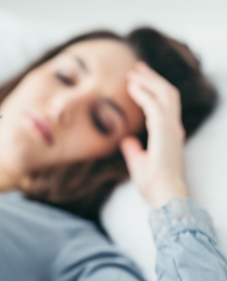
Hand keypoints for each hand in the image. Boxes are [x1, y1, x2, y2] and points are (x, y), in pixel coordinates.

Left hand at [120, 62, 186, 207]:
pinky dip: (143, 93)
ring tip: (134, 72)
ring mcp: (171, 128)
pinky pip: (154, 105)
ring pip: (164, 93)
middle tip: (136, 67)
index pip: (164, 104)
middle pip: (167, 93)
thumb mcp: (139, 162)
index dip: (153, 89)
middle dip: (152, 78)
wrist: (163, 194)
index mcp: (169, 134)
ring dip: (148, 80)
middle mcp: (173, 127)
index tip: (138, 79)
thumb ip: (133, 149)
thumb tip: (125, 139)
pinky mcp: (165, 130)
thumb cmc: (153, 183)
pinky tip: (132, 86)